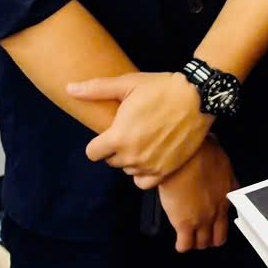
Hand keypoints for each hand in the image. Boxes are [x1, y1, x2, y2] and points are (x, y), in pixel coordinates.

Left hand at [70, 71, 211, 178]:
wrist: (198, 97)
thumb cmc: (162, 88)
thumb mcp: (128, 84)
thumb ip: (96, 89)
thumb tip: (69, 88)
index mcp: (118, 137)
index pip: (92, 153)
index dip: (99, 142)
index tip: (111, 131)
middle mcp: (132, 155)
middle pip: (111, 161)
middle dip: (117, 148)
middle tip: (131, 131)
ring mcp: (150, 165)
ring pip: (128, 170)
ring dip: (132, 159)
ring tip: (144, 140)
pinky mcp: (166, 170)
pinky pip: (144, 183)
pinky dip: (144, 173)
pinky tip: (151, 157)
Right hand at [157, 136, 235, 251]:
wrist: (185, 157)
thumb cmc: (201, 151)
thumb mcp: (221, 158)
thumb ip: (221, 168)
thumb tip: (217, 162)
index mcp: (228, 194)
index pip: (229, 216)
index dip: (219, 220)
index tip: (214, 219)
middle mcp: (217, 210)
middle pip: (218, 237)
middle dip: (210, 238)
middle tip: (202, 233)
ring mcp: (202, 219)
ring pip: (202, 244)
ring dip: (196, 241)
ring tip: (188, 237)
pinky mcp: (184, 224)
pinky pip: (184, 245)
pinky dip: (181, 245)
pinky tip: (179, 241)